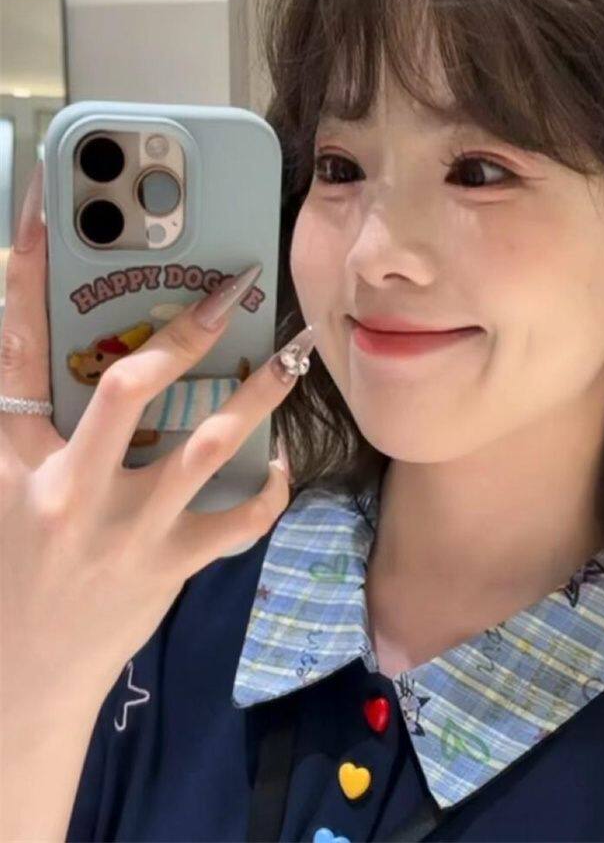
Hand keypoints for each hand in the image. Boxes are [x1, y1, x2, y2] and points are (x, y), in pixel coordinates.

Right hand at [0, 161, 306, 700]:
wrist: (22, 675)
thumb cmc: (14, 567)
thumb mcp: (5, 486)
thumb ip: (32, 420)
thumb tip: (69, 351)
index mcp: (15, 458)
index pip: (15, 348)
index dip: (30, 276)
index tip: (50, 211)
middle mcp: (68, 488)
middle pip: (129, 387)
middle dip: (185, 332)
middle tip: (233, 290)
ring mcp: (125, 530)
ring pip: (207, 445)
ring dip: (257, 395)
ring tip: (291, 355)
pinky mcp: (169, 566)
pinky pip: (237, 521)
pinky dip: (269, 490)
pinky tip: (282, 464)